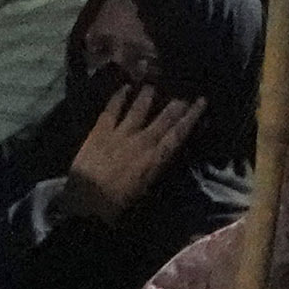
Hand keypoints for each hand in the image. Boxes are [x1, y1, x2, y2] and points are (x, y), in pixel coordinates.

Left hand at [60, 83, 208, 214]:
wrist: (87, 203)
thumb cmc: (118, 203)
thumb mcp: (146, 188)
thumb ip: (156, 166)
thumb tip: (166, 152)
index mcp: (156, 158)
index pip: (178, 133)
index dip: (191, 116)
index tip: (200, 101)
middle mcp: (142, 141)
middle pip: (163, 118)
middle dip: (176, 104)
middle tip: (182, 93)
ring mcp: (121, 133)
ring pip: (139, 108)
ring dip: (148, 95)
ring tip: (154, 85)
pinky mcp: (100, 131)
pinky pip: (112, 109)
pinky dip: (119, 96)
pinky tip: (125, 87)